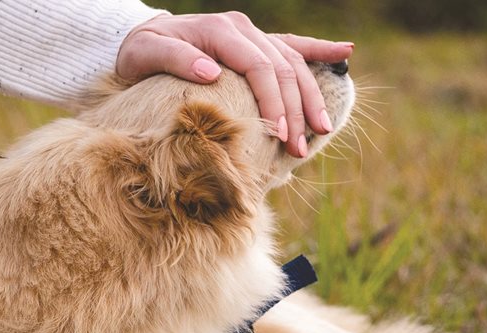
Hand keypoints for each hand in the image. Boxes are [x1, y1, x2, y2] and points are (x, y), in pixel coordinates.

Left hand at [116, 11, 353, 157]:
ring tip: (323, 129)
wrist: (143, 38)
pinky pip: (293, 45)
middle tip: (300, 149)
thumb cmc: (141, 52)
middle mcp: (242, 29)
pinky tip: (345, 53)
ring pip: (294, 62)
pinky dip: (320, 49)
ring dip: (311, 97)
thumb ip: (175, 59)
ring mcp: (253, 34)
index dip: (274, 102)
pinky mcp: (256, 43)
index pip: (259, 67)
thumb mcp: (145, 54)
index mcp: (220, 30)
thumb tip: (210, 72)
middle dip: (296, 110)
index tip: (281, 135)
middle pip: (282, 69)